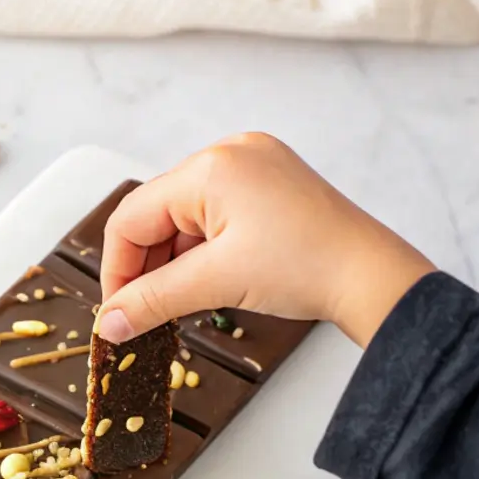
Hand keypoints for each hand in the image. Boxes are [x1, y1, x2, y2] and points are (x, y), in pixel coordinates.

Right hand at [95, 133, 433, 348]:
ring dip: (170, 262)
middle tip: (143, 313)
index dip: (117, 269)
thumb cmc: (306, 267)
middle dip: (144, 267)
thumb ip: (150, 301)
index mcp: (211, 167)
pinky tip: (204, 282)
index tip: (117, 312)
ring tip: (178, 302)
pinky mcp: (266, 184)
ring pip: (180, 219)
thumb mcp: (214, 284)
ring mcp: (251, 165)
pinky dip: (198, 252)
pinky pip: (210, 217)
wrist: (371, 276)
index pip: (131, 218)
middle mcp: (228, 154)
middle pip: (154, 215)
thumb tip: (107, 324)